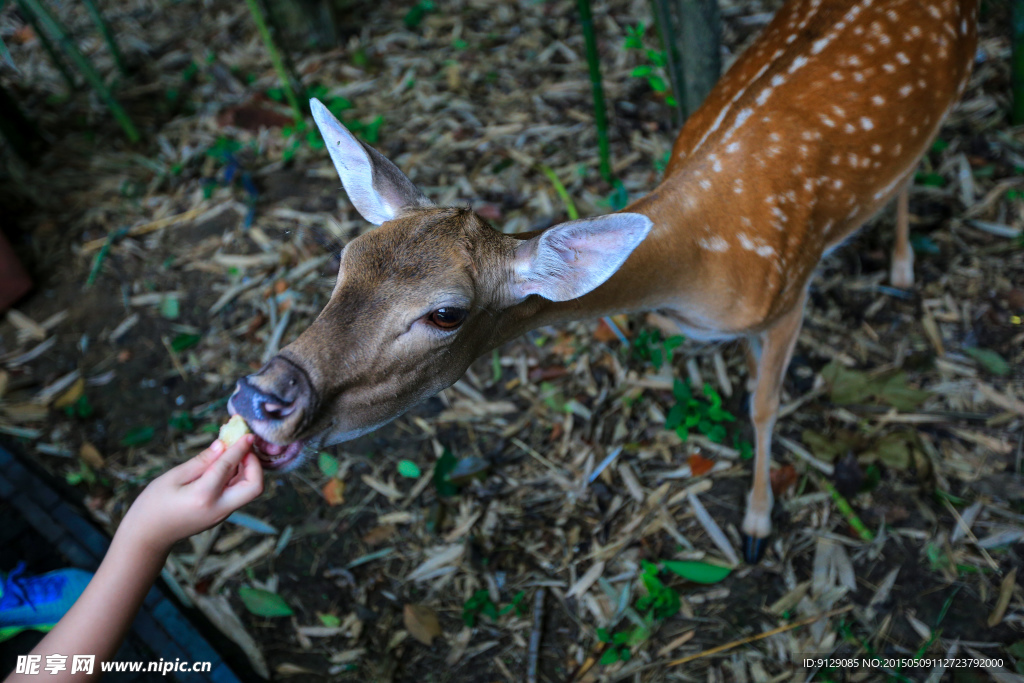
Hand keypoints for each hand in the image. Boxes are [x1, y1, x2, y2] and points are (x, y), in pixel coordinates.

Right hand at [118, 435, 263, 552]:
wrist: (148, 537)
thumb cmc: (153, 505)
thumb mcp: (172, 477)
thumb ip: (201, 461)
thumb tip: (222, 444)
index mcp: (203, 496)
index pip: (229, 466)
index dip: (240, 447)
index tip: (248, 434)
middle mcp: (218, 508)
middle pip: (254, 487)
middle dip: (255, 464)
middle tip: (243, 448)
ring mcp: (222, 514)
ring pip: (249, 491)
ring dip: (249, 469)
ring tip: (236, 450)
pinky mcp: (220, 514)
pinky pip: (238, 493)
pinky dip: (239, 477)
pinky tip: (228, 463)